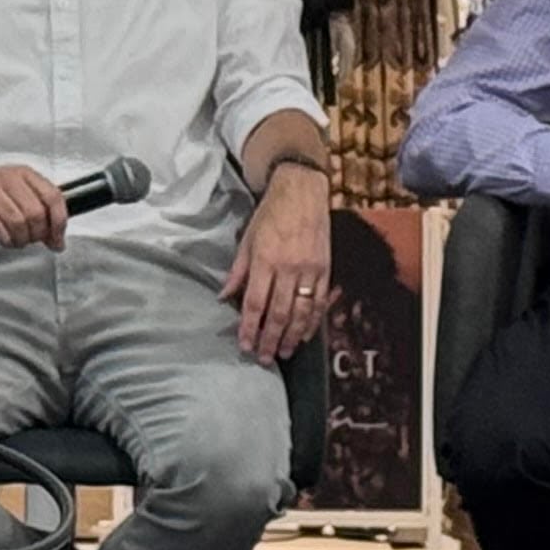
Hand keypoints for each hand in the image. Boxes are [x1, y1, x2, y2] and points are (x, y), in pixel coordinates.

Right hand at [0, 162, 71, 249]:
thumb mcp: (17, 200)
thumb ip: (41, 217)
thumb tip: (57, 240)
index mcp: (23, 173)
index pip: (52, 196)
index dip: (58, 222)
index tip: (57, 239)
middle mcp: (7, 176)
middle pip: (35, 212)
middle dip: (35, 234)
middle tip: (30, 241)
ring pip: (16, 220)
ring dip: (19, 239)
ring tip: (15, 242)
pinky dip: (2, 237)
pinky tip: (3, 239)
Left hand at [220, 171, 333, 359]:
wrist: (302, 191)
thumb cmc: (270, 214)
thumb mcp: (246, 239)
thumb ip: (237, 271)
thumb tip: (223, 297)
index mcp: (265, 260)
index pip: (255, 303)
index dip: (249, 328)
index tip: (245, 345)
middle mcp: (289, 268)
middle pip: (279, 313)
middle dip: (271, 339)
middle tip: (264, 358)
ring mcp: (311, 270)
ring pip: (302, 312)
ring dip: (293, 337)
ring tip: (285, 353)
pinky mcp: (326, 269)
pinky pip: (321, 302)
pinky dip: (313, 322)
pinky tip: (306, 335)